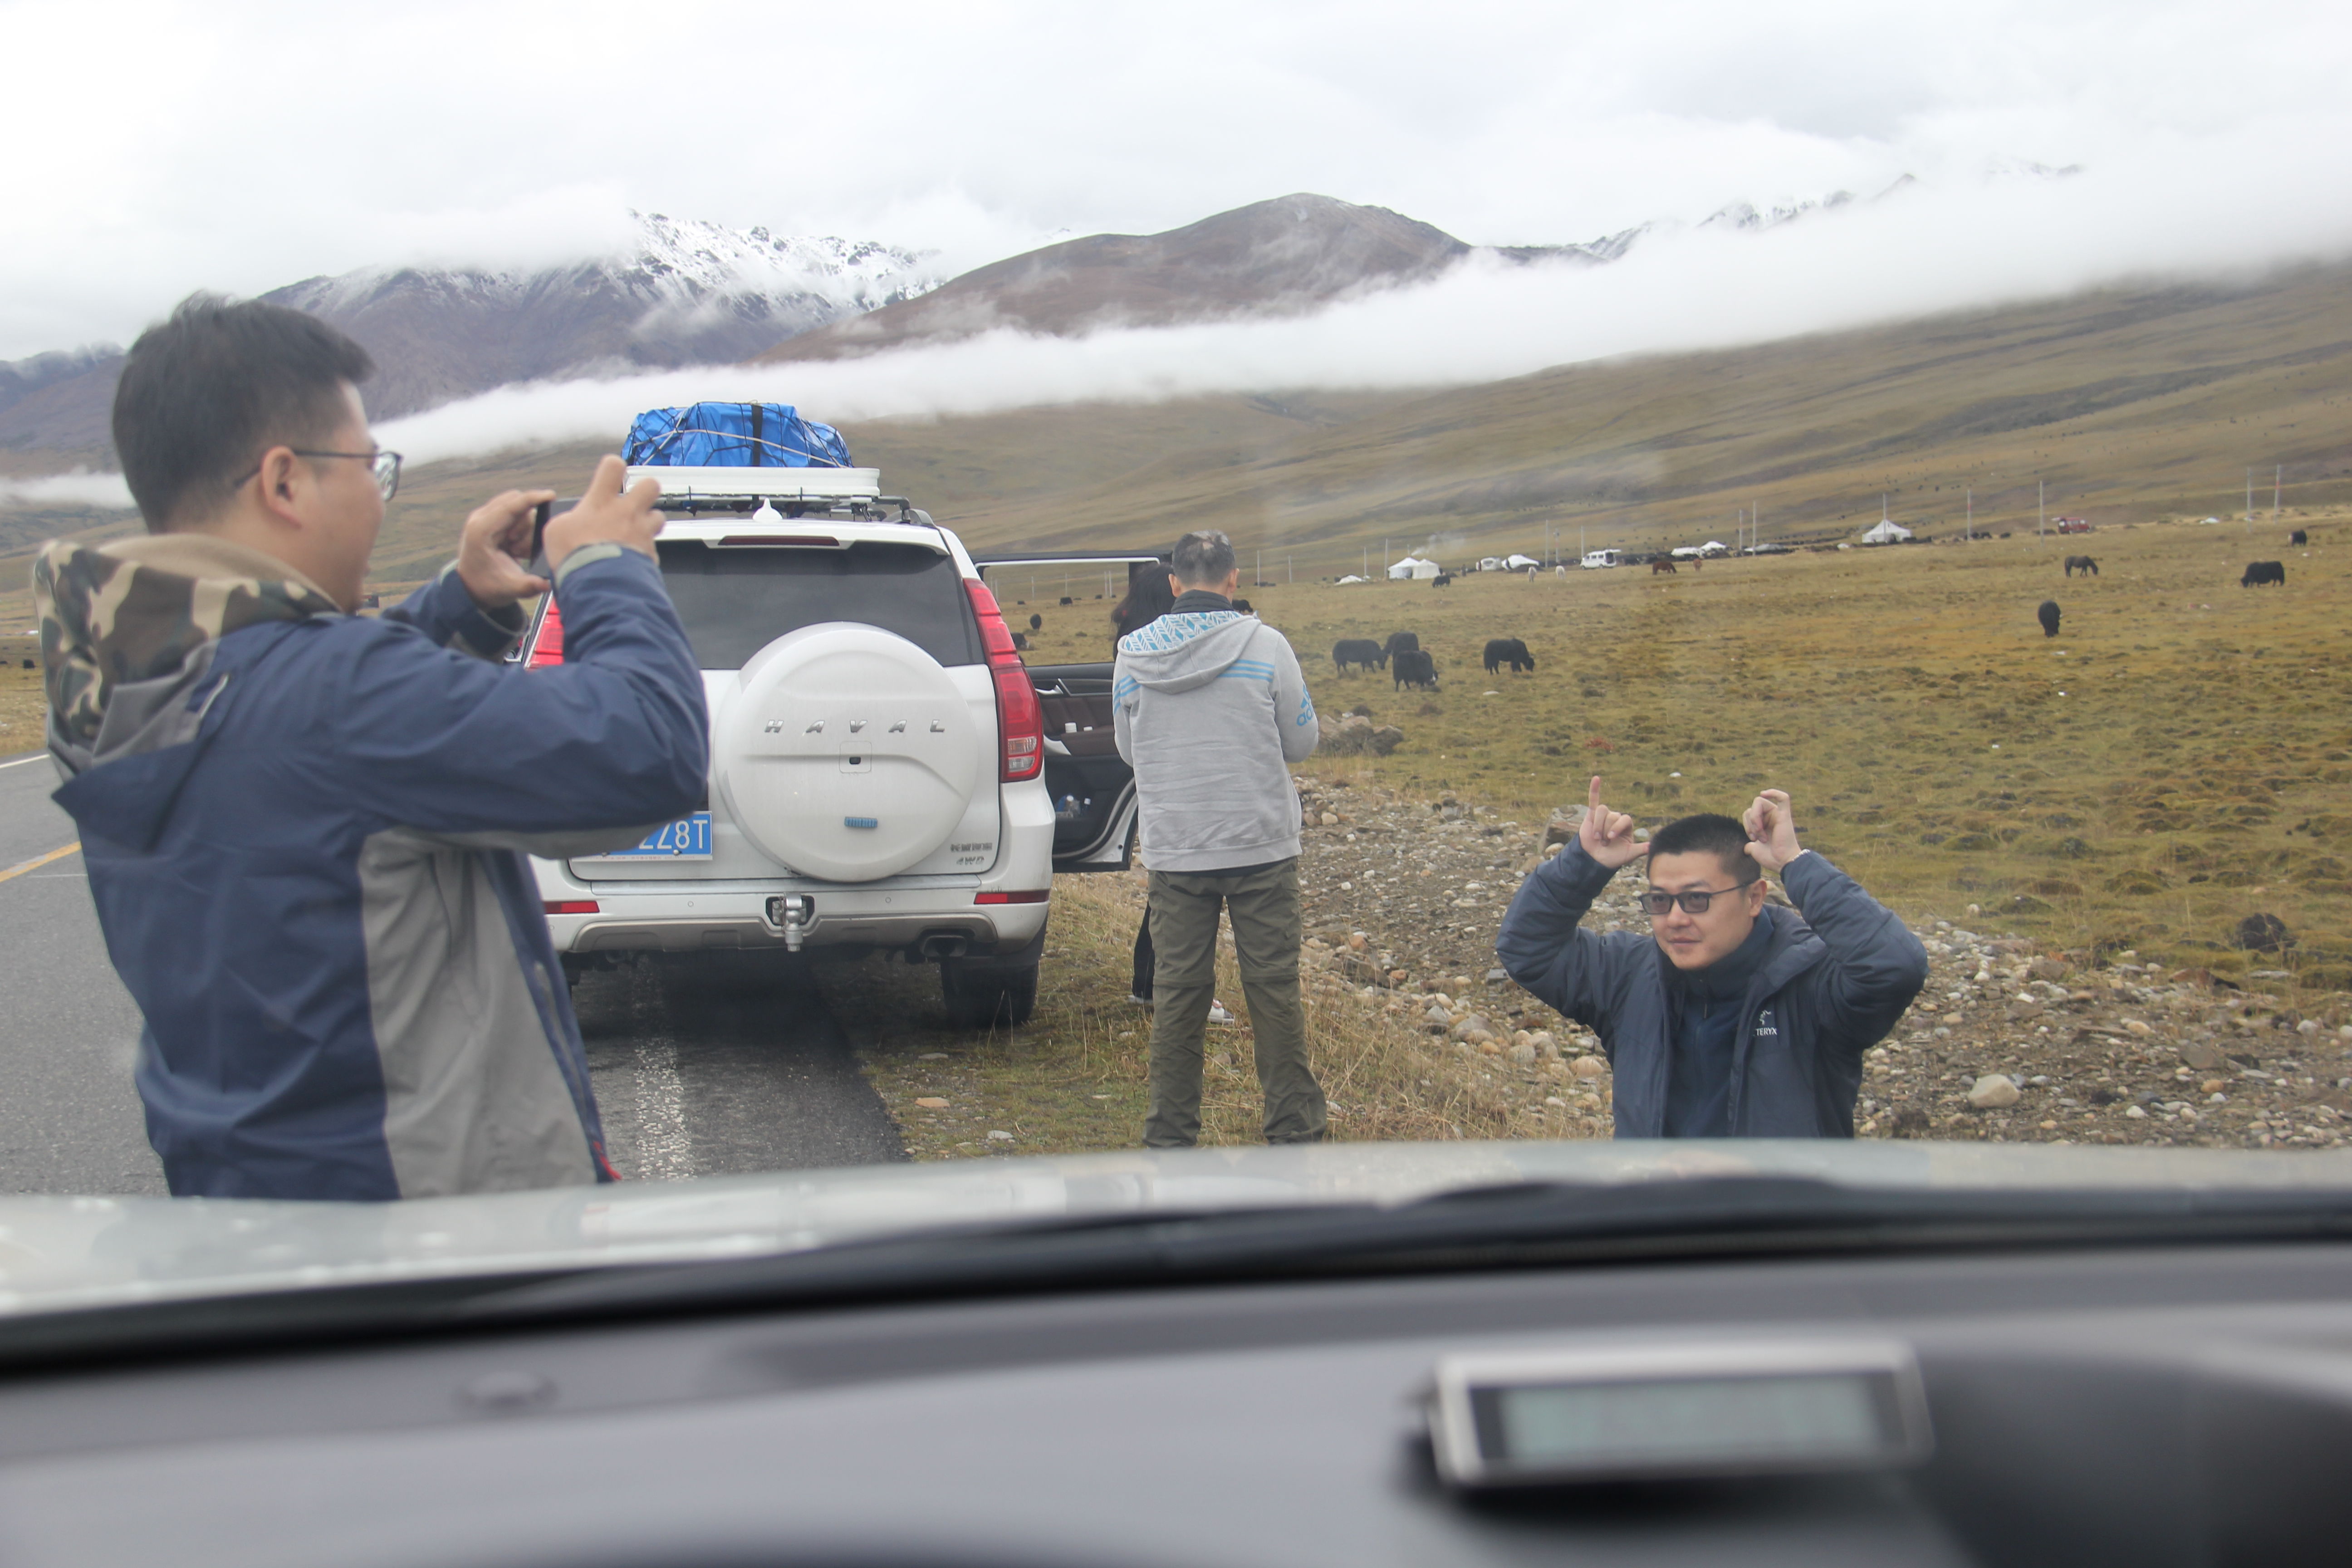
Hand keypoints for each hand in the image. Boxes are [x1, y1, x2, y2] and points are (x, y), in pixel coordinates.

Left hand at [454, 488, 555, 609]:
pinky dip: (520, 526)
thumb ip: (528, 586)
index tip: (551, 495)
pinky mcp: (489, 520)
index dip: (532, 498)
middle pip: (514, 502)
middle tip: (520, 548)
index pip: (510, 506)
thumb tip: (547, 583)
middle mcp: (480, 519)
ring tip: (516, 550)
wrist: (469, 588)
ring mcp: (483, 517)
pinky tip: (515, 546)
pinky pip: (512, 513)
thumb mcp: (509, 589)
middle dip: (527, 522)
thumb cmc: (486, 587)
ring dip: (524, 526)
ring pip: (515, 506)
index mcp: (481, 531)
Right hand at [544, 455, 663, 570]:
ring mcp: (642, 532)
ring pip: (658, 517)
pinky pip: (653, 548)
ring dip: (649, 523)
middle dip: (645, 490)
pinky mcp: (651, 554)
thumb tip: (575, 522)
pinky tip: (633, 560)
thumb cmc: (575, 557)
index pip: (613, 466)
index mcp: (602, 502)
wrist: (599, 585)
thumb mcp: (557, 531)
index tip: (610, 474)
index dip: (612, 467)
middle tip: (634, 501)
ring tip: (636, 533)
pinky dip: (645, 553)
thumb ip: (570, 520)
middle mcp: (627, 513)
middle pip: (650, 484)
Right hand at [1578, 775, 1645, 868]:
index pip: (1625, 818)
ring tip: (1596, 837)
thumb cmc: (1613, 857)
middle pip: (1612, 815)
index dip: (1617, 827)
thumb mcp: (1628, 854)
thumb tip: (1653, 846)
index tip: (1610, 838)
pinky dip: (1594, 789)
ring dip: (1598, 825)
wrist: (1595, 860)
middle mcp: (1616, 818)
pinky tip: (1596, 778)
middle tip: (1603, 843)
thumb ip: (1640, 849)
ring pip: (1602, 810)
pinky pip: (1593, 799)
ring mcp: (1604, 816)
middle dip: (1606, 830)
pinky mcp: (1591, 815)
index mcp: (1626, 825)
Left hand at [1742, 789, 1803, 871]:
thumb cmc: (1772, 858)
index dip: (1746, 824)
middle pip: (1751, 807)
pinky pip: (1783, 797)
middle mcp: (1771, 816)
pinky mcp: (1784, 815)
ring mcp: (1778, 814)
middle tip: (1758, 837)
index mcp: (1764, 822)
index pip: (1748, 813)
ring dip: (1755, 819)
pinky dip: (1774, 793)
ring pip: (1758, 802)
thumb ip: (1751, 846)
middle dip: (1750, 823)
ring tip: (1763, 834)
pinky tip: (1764, 793)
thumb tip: (1747, 848)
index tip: (1752, 838)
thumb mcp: (1756, 850)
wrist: (1782, 863)